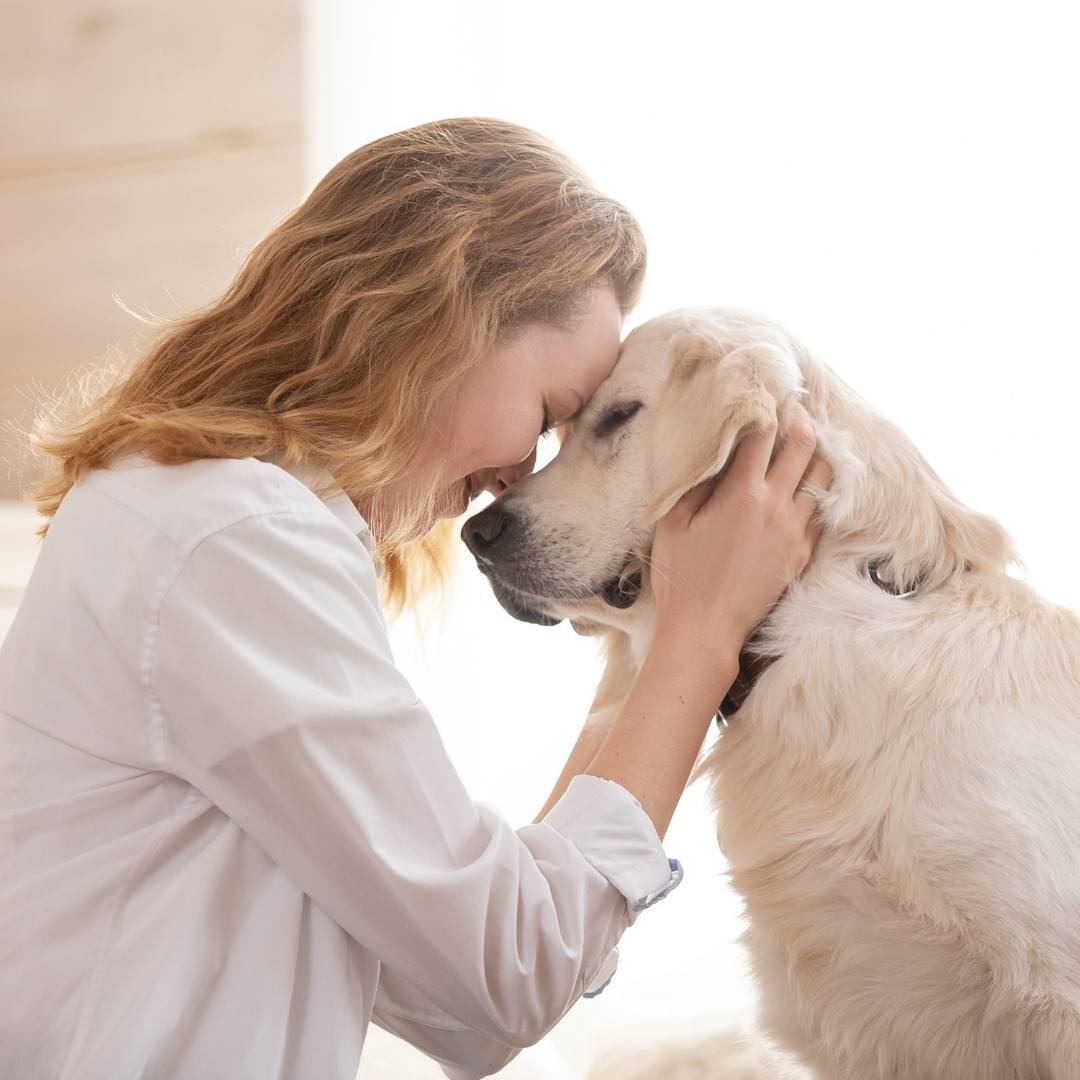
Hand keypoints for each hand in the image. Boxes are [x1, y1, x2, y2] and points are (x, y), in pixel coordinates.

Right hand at [650, 401, 832, 664]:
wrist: (705, 629)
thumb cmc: (680, 575)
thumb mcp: (673, 522)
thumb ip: (694, 481)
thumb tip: (710, 451)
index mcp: (742, 494)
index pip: (763, 435)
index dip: (766, 408)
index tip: (765, 393)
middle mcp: (777, 507)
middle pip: (803, 447)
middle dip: (799, 421)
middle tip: (793, 407)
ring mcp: (795, 532)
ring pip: (823, 478)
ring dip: (815, 454)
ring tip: (805, 443)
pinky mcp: (802, 555)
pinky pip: (821, 512)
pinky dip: (817, 492)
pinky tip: (806, 487)